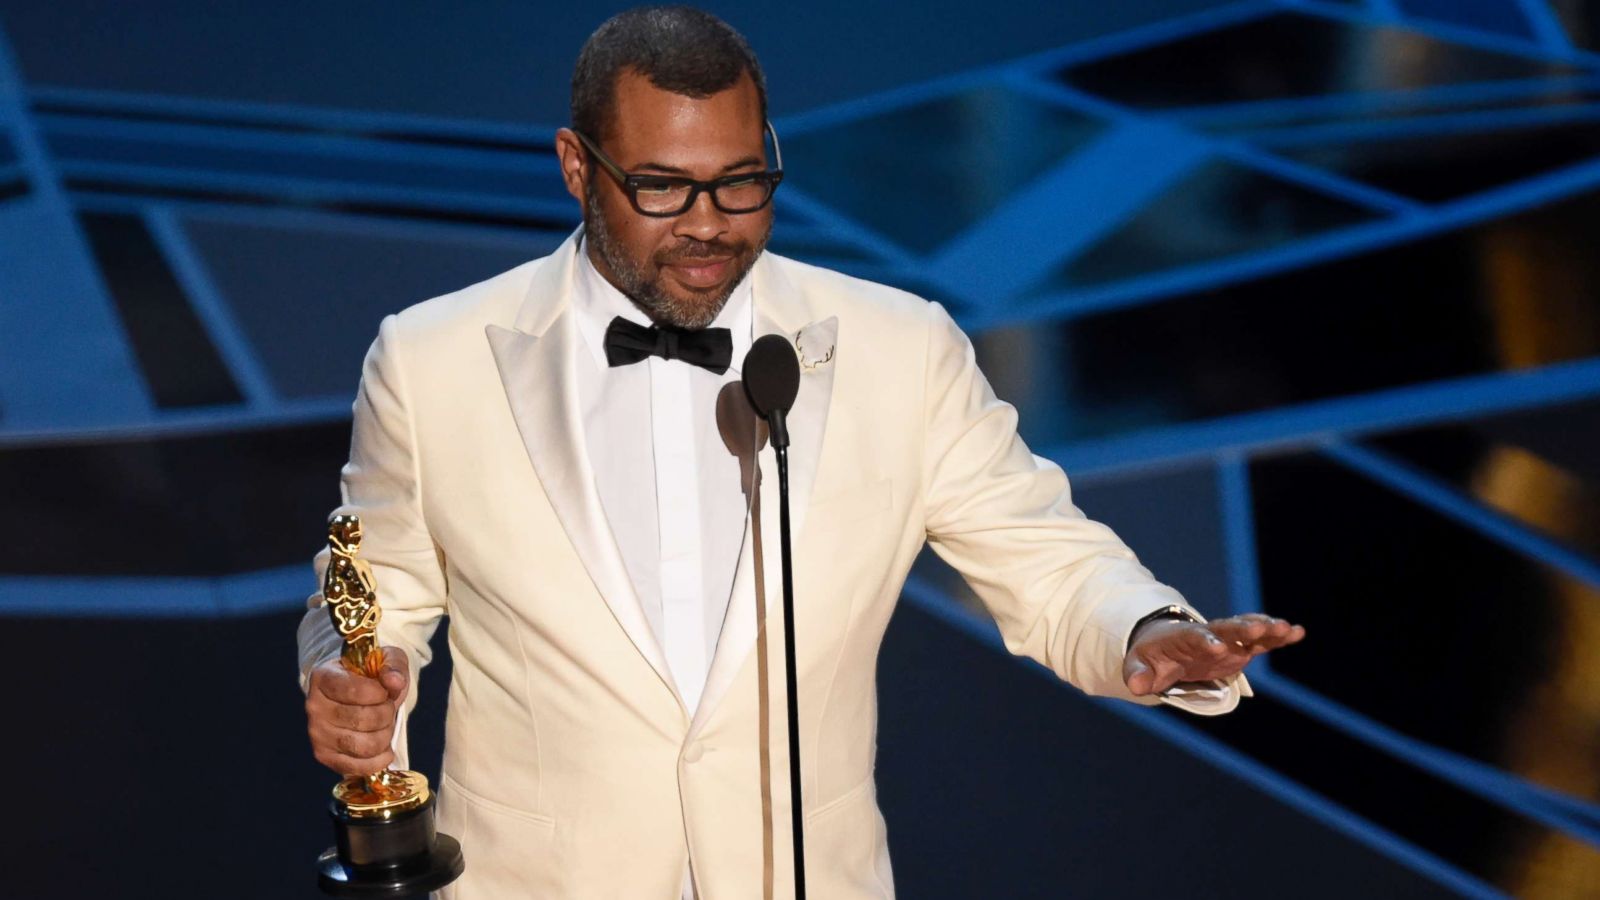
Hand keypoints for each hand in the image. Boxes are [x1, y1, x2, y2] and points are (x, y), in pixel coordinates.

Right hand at [306, 646, 409, 775]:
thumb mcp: (386, 659)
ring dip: (385, 736)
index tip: (384, 690)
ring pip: (363, 745)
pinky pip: (357, 767)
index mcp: (323, 677)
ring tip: (384, 726)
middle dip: (386, 714)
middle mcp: (314, 706)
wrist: (354, 694)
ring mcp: (317, 733)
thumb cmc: (370, 676)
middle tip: (387, 708)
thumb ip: (394, 665)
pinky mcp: (324, 755)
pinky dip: (379, 760)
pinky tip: (384, 749)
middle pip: (362, 720)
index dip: (380, 693)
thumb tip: (395, 681)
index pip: (356, 691)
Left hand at [1123, 613, 1304, 695]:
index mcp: (1183, 639)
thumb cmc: (1152, 656)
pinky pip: (1261, 641)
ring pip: (1248, 631)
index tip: (1216, 646)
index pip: (1195, 637)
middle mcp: (1209, 634)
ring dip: (1266, 629)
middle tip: (1260, 627)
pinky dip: (1278, 637)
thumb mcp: (1139, 665)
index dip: (1205, 640)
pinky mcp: (1240, 648)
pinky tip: (1298, 632)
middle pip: (1227, 628)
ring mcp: (1227, 640)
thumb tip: (1136, 687)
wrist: (1164, 645)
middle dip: (1243, 628)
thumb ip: (1138, 674)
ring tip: (1288, 628)